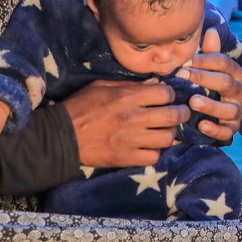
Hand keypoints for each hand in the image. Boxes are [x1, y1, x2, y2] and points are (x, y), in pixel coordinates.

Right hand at [62, 80, 189, 167]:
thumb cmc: (80, 107)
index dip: (170, 94)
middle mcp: (133, 117)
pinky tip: (149, 146)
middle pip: (173, 115)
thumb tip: (156, 83)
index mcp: (127, 97)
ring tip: (164, 131)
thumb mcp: (102, 86)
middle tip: (180, 113)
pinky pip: (154, 157)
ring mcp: (130, 140)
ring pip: (167, 138)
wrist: (59, 136)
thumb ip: (130, 85)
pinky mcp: (125, 158)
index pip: (165, 93)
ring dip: (169, 134)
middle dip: (181, 113)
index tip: (168, 97)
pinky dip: (155, 152)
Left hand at [175, 28, 241, 140]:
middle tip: (182, 76)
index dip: (205, 61)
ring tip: (192, 102)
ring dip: (212, 105)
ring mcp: (236, 111)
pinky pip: (227, 132)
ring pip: (230, 109)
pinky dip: (215, 129)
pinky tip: (201, 125)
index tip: (185, 61)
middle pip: (227, 83)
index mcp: (234, 74)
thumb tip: (211, 30)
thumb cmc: (205, 85)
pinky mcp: (231, 129)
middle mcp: (239, 92)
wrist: (208, 112)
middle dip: (204, 79)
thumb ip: (210, 52)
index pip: (224, 63)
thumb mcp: (207, 68)